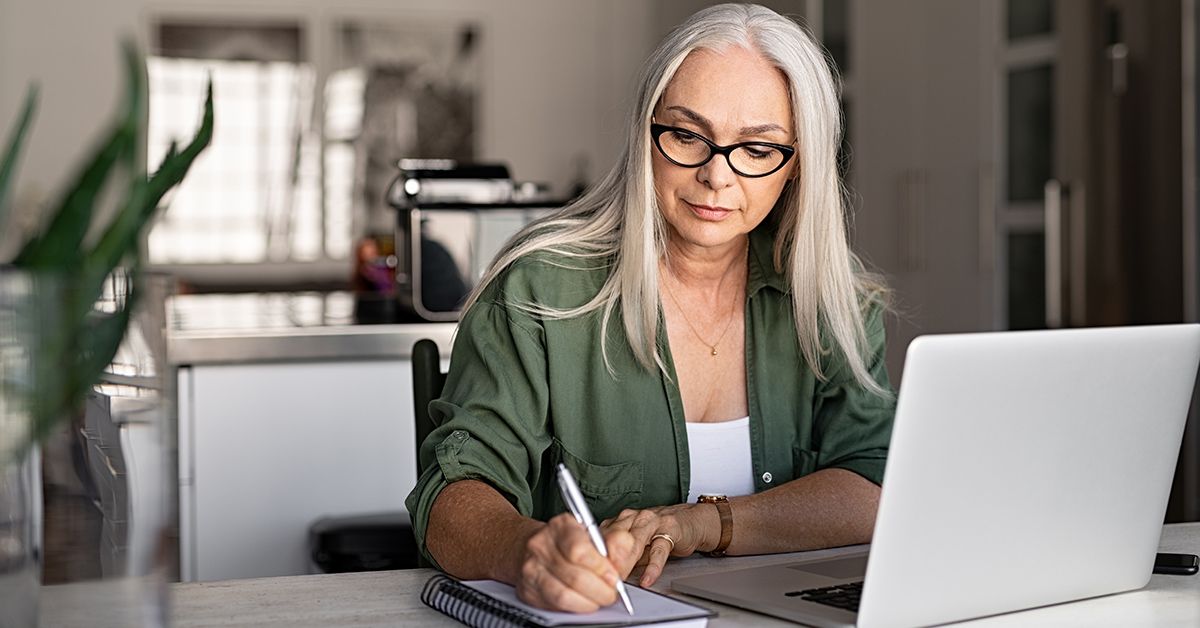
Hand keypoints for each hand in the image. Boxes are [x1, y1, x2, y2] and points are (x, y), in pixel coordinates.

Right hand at [513, 512, 637, 612]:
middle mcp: (541, 545)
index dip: (601, 568)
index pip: (579, 550)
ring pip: (564, 595)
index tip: (614, 577)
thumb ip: (615, 542)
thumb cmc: (568, 541)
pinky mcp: (528, 590)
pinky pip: (555, 605)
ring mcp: (531, 569)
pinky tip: (584, 601)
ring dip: (589, 602)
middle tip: (611, 593)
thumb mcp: (594, 533)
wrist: (534, 547)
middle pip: (574, 576)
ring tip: (599, 598)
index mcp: (560, 526)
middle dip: (600, 590)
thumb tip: (622, 559)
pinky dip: (575, 607)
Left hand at [602, 504, 714, 586]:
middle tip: (603, 580)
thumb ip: (619, 556)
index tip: (590, 573)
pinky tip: (647, 579)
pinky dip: (652, 567)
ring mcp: (652, 522)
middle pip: (614, 538)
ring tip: (620, 580)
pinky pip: (659, 550)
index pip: (601, 537)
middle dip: (607, 561)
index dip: (594, 556)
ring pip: (634, 542)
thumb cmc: (659, 533)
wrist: (689, 521)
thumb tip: (602, 575)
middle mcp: (634, 517)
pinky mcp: (670, 530)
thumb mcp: (635, 545)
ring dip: (625, 562)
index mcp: (621, 520)